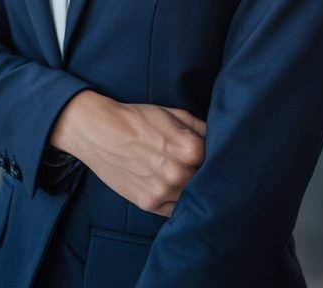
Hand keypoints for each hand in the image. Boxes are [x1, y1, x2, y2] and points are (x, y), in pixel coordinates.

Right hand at [50, 90, 205, 216]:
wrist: (100, 131)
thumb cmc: (138, 118)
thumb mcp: (174, 113)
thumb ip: (201, 128)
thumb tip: (222, 139)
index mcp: (190, 148)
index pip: (218, 159)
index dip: (215, 156)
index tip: (213, 155)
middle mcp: (179, 173)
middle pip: (204, 180)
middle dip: (201, 172)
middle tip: (193, 165)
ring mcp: (164, 191)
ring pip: (191, 197)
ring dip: (190, 189)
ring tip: (179, 174)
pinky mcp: (149, 204)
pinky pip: (174, 210)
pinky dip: (175, 201)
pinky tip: (170, 187)